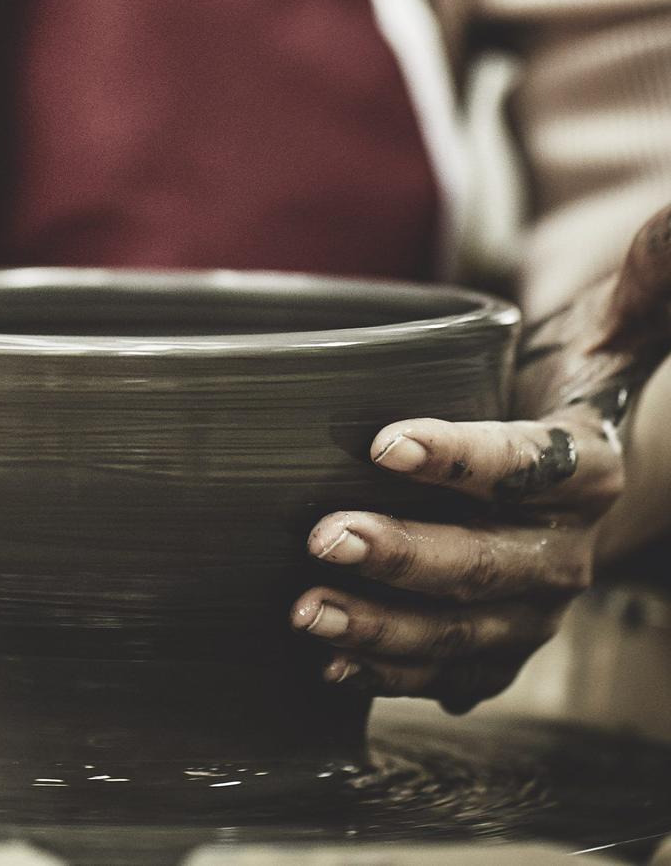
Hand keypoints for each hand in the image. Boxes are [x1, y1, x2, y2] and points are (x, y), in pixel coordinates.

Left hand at [291, 202, 670, 712]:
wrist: (565, 446)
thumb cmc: (567, 370)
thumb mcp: (611, 317)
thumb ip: (650, 272)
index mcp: (592, 464)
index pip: (532, 464)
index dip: (465, 458)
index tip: (386, 439)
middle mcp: (572, 546)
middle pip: (491, 563)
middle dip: (407, 557)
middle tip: (322, 535)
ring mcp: (537, 605)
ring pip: (467, 633)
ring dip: (386, 628)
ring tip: (307, 610)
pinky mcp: (500, 637)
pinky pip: (454, 670)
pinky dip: (396, 671)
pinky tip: (336, 660)